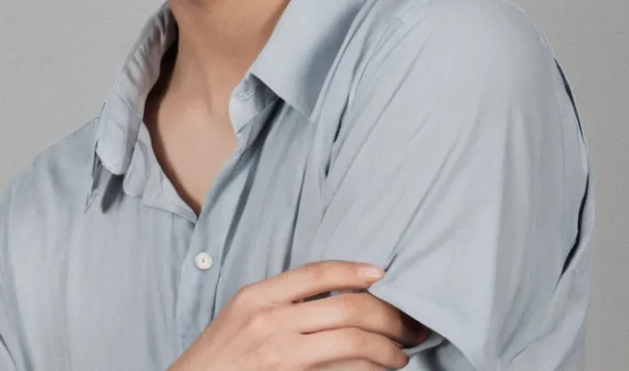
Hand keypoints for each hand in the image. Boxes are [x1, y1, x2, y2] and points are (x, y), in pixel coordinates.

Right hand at [168, 260, 428, 370]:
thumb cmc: (219, 356)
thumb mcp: (241, 315)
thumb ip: (280, 301)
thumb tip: (335, 295)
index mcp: (257, 296)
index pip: (316, 273)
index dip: (354, 270)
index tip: (381, 274)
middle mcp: (269, 322)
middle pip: (345, 308)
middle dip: (388, 316)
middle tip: (409, 326)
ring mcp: (280, 357)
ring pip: (353, 344)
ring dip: (387, 348)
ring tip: (399, 354)